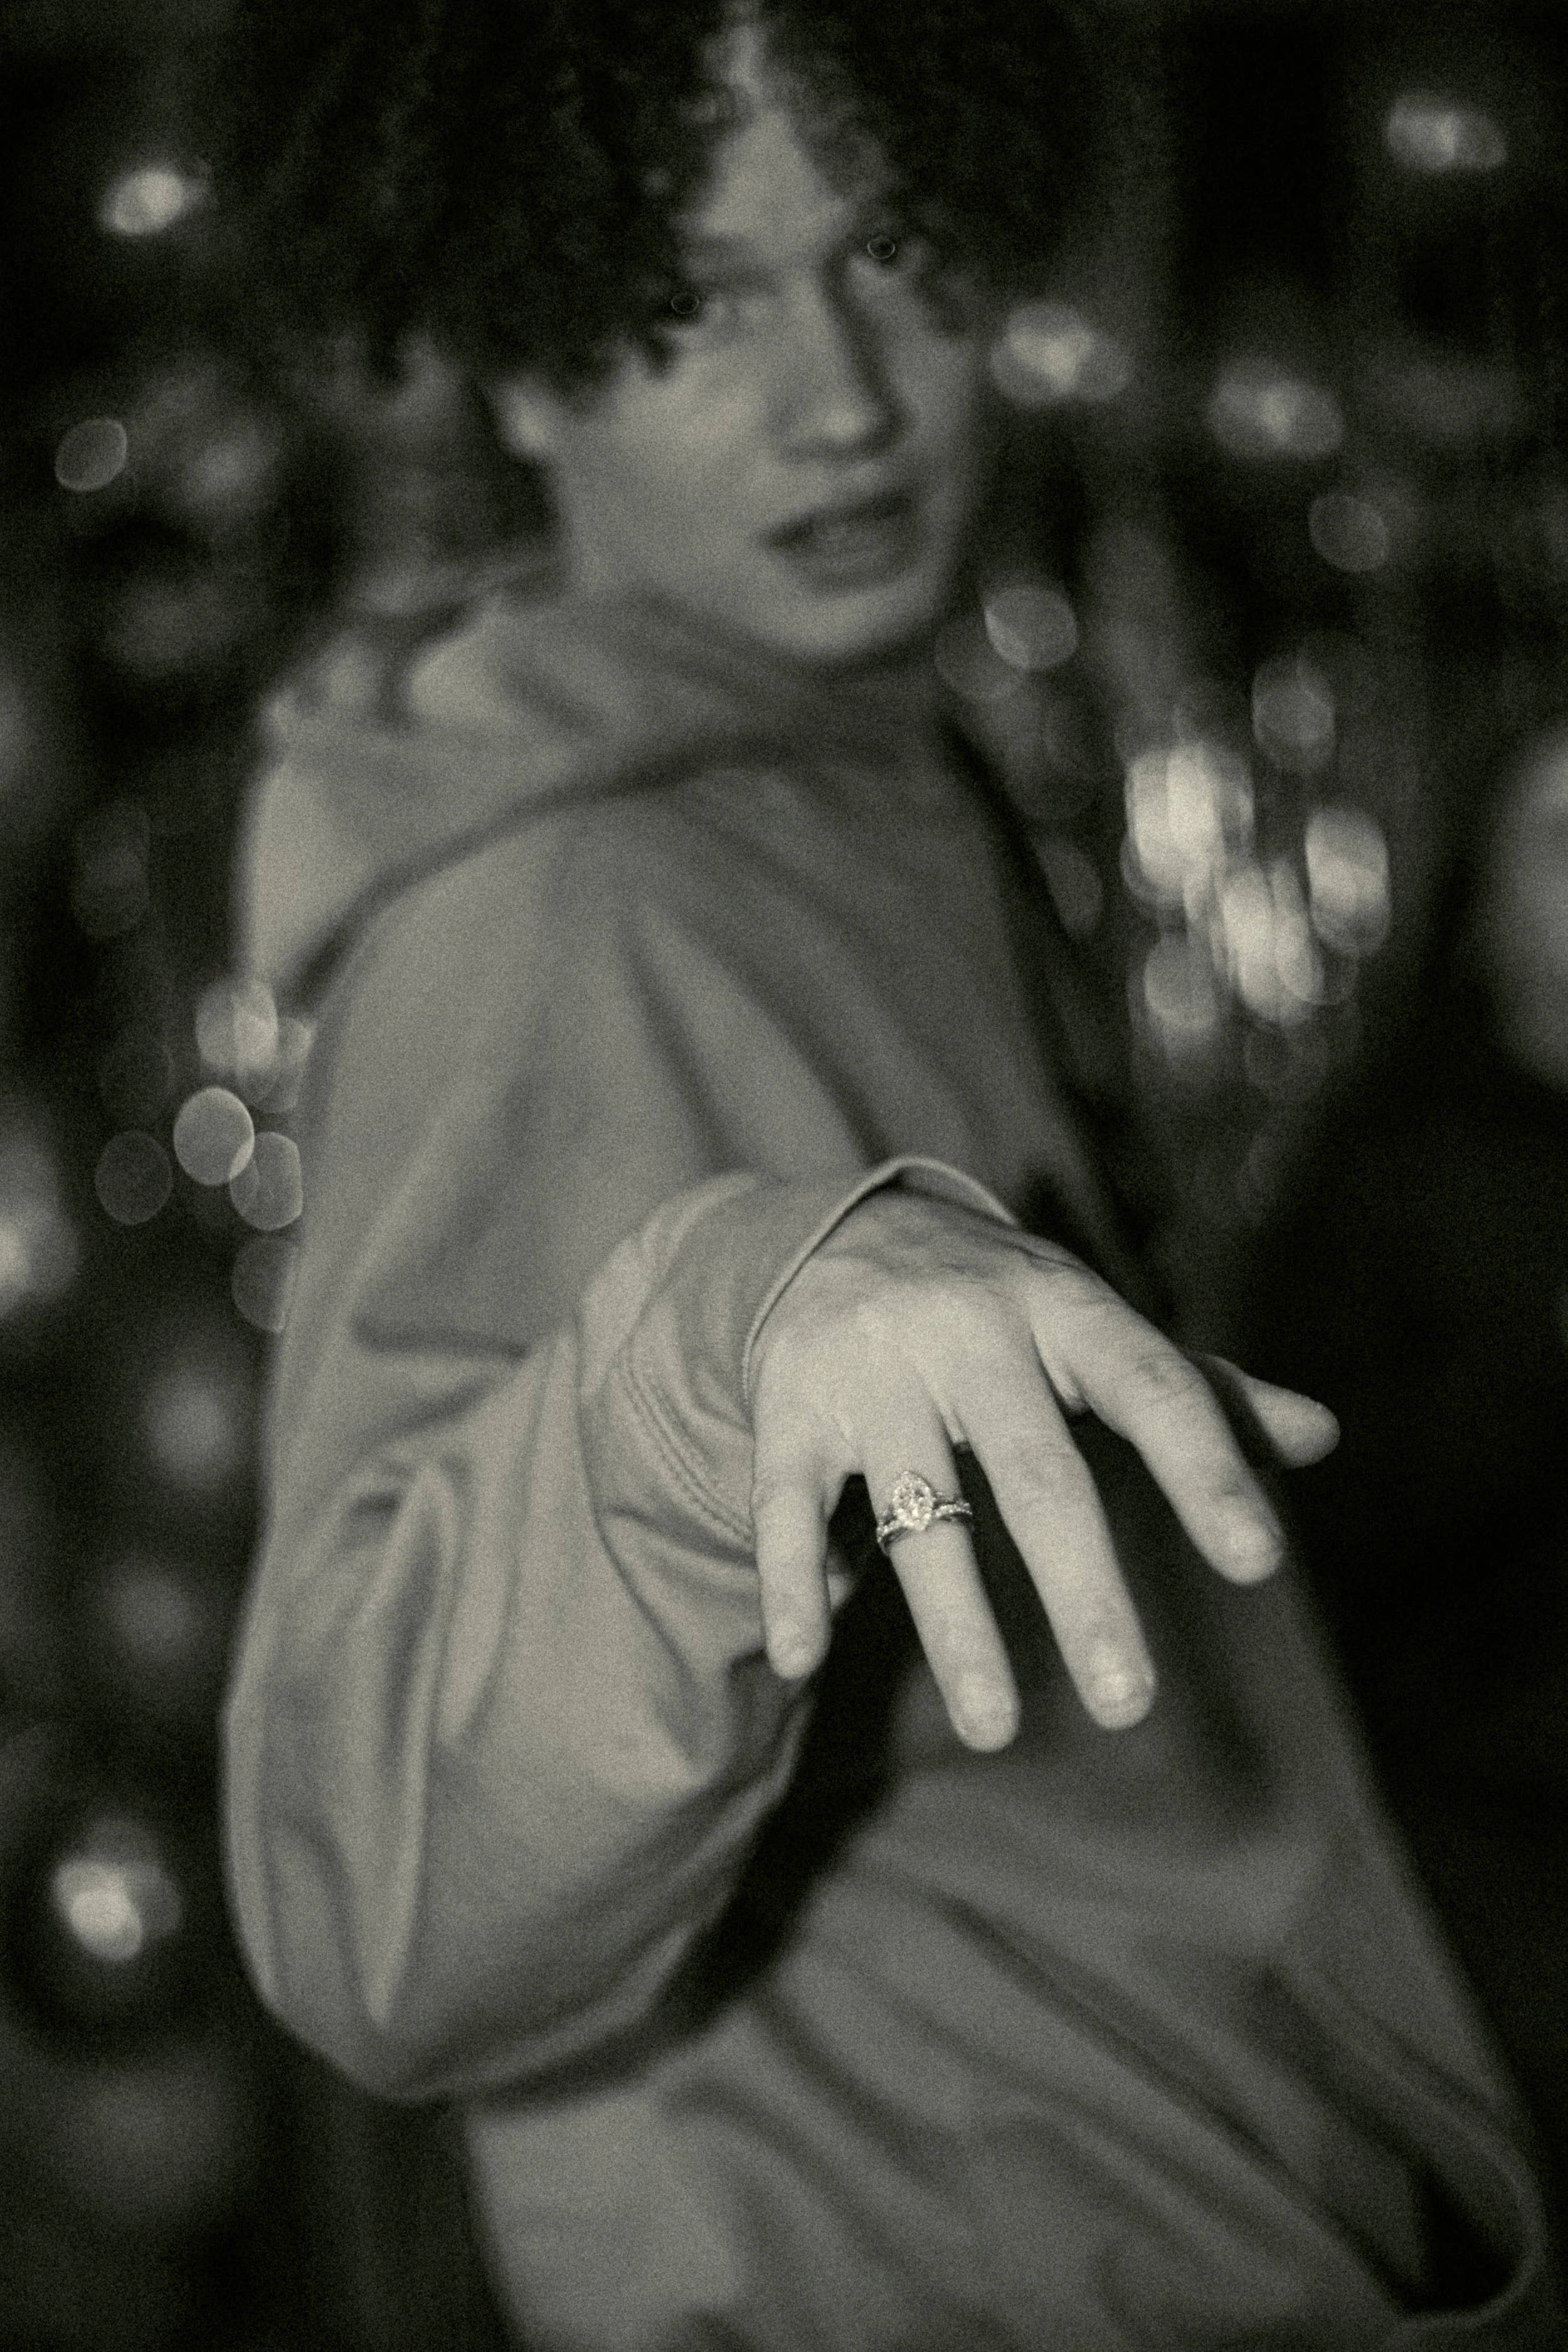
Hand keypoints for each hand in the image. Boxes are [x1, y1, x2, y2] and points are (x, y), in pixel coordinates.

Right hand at [747, 1190, 1336, 1750]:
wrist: (837, 1229)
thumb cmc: (1002, 1307)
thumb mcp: (1095, 1326)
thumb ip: (1200, 1391)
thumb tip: (1326, 1435)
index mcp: (1065, 1308)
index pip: (1153, 1389)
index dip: (1209, 1471)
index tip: (1261, 1562)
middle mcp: (969, 1331)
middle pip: (1035, 1471)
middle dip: (1083, 1589)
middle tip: (1130, 1703)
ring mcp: (874, 1367)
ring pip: (917, 1506)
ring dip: (955, 1623)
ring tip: (995, 1730)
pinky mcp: (791, 1403)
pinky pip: (789, 1500)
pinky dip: (796, 1579)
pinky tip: (806, 1660)